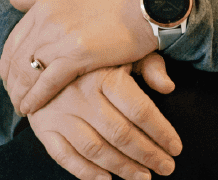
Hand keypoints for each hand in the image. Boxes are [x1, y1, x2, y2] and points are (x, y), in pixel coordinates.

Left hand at [2, 0, 158, 114]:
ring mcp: (60, 36)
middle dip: (11, 82)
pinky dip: (35, 98)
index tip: (10, 78)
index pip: (13, 40)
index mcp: (44, 5)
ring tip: (21, 108)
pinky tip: (30, 109)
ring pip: (27, 71)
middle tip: (13, 98)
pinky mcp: (78, 54)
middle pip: (16, 58)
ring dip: (19, 93)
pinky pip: (47, 81)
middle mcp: (47, 20)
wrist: (145, 1)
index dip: (8, 62)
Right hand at [26, 61, 180, 179]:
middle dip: (147, 155)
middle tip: (166, 167)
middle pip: (120, 133)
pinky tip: (106, 179)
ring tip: (143, 176)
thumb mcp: (123, 50)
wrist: (42, 53)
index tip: (175, 147)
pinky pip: (64, 156)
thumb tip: (168, 87)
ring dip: (122, 167)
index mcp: (104, 74)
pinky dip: (85, 172)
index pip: (140, 110)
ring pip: (95, 149)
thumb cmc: (92, 56)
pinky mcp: (43, 127)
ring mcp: (60, 112)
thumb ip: (149, 65)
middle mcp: (81, 94)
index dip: (161, 132)